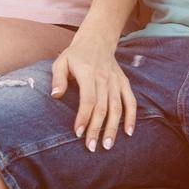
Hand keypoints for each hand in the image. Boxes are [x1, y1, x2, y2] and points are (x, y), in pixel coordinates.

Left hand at [50, 29, 135, 151]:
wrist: (97, 40)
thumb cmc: (76, 55)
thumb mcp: (61, 62)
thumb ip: (57, 79)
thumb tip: (55, 95)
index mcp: (89, 73)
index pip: (88, 99)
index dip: (83, 117)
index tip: (77, 133)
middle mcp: (104, 78)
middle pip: (103, 107)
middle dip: (97, 129)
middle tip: (91, 147)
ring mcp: (116, 81)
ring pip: (117, 108)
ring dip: (113, 128)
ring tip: (107, 145)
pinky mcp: (124, 83)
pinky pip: (130, 101)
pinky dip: (132, 117)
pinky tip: (128, 132)